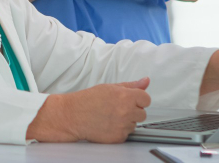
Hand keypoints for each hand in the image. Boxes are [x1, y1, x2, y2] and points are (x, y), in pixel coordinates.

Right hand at [27, 77, 151, 142]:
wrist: (72, 116)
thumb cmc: (87, 100)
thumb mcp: (109, 87)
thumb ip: (130, 85)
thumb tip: (145, 81)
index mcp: (125, 96)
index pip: (146, 99)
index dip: (138, 99)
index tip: (131, 100)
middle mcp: (126, 111)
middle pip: (142, 113)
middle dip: (132, 111)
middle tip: (116, 109)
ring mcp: (123, 125)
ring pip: (134, 124)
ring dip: (126, 121)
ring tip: (110, 116)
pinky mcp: (119, 137)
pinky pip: (126, 134)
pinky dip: (119, 131)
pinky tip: (107, 125)